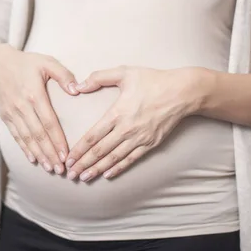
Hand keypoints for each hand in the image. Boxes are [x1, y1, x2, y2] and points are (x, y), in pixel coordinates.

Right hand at [0, 43, 79, 173]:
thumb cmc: (27, 62)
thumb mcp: (47, 62)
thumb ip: (63, 75)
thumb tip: (76, 90)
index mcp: (34, 94)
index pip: (49, 122)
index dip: (57, 140)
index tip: (66, 155)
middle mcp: (21, 106)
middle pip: (38, 134)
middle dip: (49, 153)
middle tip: (61, 169)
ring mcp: (11, 112)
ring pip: (26, 138)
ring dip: (38, 155)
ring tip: (49, 168)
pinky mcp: (5, 116)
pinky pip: (16, 135)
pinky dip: (24, 149)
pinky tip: (33, 159)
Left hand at [64, 65, 203, 181]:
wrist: (182, 92)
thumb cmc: (153, 81)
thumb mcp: (124, 72)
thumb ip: (99, 77)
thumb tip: (79, 86)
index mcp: (117, 113)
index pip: (92, 136)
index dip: (78, 150)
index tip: (68, 159)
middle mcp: (126, 129)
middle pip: (100, 151)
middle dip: (83, 164)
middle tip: (71, 174)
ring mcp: (139, 138)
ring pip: (114, 158)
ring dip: (97, 169)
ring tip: (84, 177)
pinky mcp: (150, 143)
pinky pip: (131, 159)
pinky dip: (118, 168)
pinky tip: (107, 174)